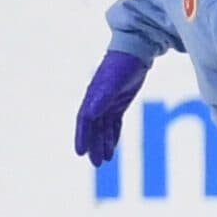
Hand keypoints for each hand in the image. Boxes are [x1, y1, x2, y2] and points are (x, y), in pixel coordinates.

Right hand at [74, 49, 151, 165]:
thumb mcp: (112, 83)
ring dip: (103, 143)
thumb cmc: (122, 66)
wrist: (135, 53)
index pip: (84, 121)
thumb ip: (102, 99)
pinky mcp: (119, 103)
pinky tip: (112, 148)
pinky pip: (113, 123)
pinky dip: (112, 135)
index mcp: (92, 98)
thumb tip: (90, 115)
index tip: (80, 152)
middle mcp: (97, 102)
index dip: (82, 137)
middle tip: (96, 163)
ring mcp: (108, 103)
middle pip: (94, 129)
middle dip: (94, 146)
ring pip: (103, 128)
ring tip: (105, 160)